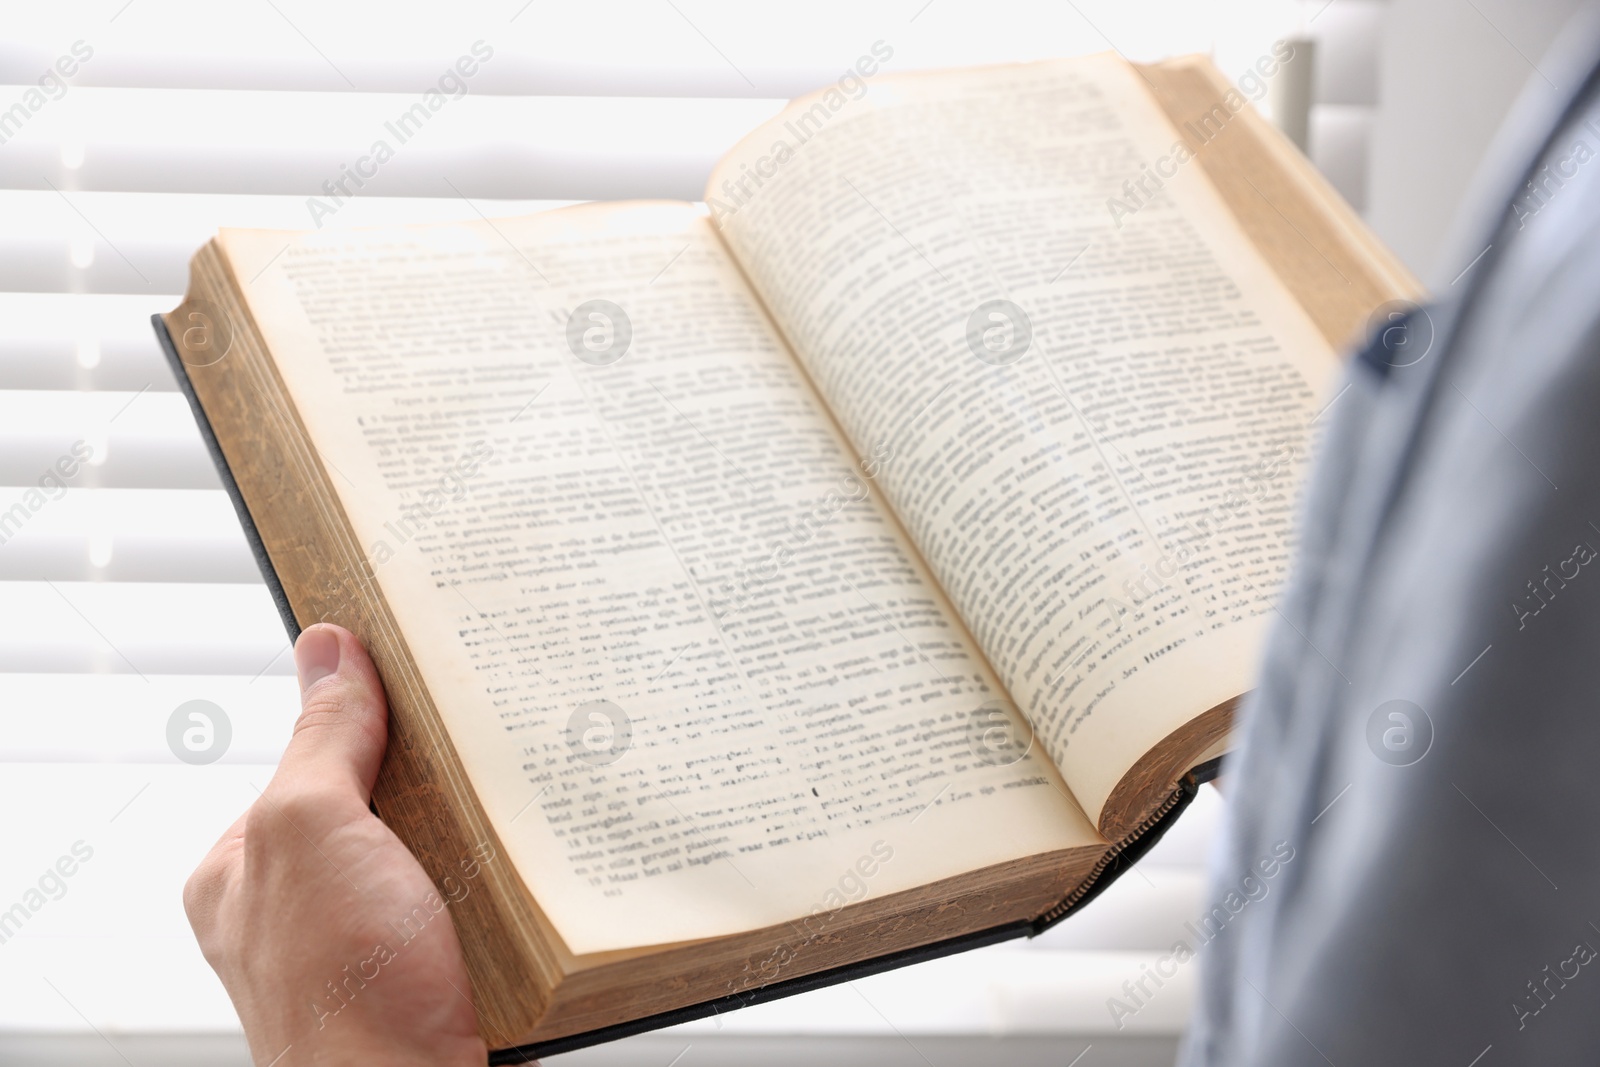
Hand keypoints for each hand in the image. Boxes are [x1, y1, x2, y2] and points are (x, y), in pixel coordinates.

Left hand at [184, 624, 490, 1065]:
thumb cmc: (343, 1004)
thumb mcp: (311, 835)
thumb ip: (319, 740)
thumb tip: (327, 649)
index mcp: (250, 869)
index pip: (311, 754)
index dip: (361, 707)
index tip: (414, 664)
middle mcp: (308, 905)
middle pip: (383, 795)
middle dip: (434, 771)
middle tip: (480, 740)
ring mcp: (378, 940)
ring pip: (443, 845)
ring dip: (486, 826)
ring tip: (518, 802)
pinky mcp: (444, 966)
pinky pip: (486, 893)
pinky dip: (514, 875)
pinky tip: (535, 861)